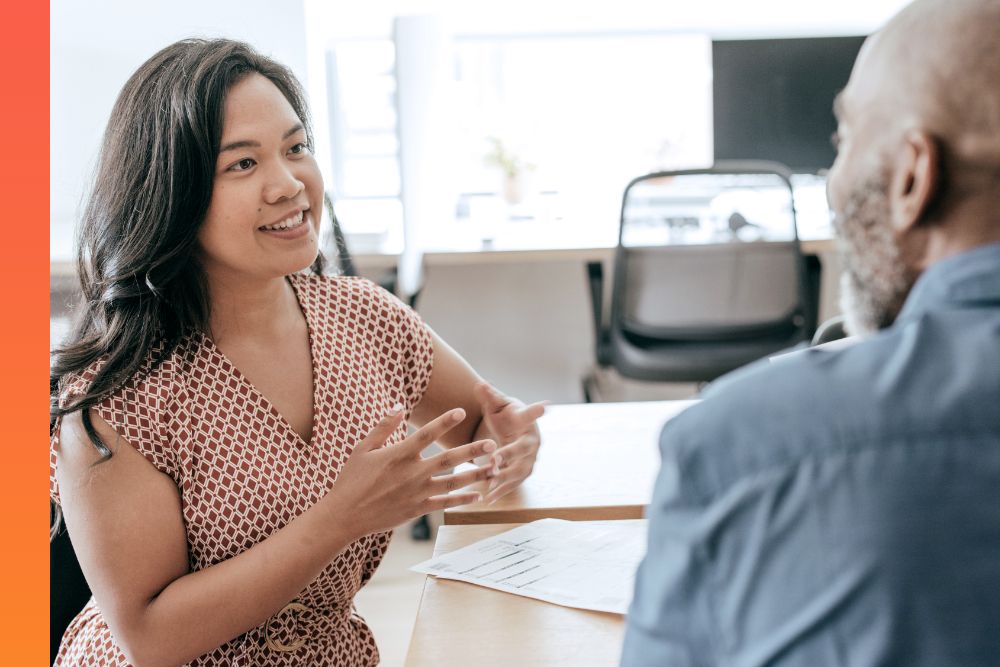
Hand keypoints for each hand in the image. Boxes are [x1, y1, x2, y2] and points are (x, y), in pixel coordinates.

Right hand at [330, 405, 497, 538]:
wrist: (345, 515)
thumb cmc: (351, 479)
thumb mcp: (363, 448)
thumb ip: (384, 427)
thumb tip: (399, 405)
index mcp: (399, 455)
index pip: (427, 434)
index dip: (445, 421)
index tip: (462, 411)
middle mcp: (412, 473)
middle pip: (448, 459)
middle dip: (472, 451)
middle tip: (492, 444)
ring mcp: (416, 492)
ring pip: (452, 482)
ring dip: (475, 475)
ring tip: (494, 469)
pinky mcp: (417, 509)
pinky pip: (444, 503)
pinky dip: (462, 500)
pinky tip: (478, 496)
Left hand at [473, 382, 545, 503]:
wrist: (515, 433)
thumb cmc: (506, 417)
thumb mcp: (497, 406)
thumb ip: (489, 396)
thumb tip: (480, 383)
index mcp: (526, 420)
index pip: (531, 414)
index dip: (537, 411)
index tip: (546, 406)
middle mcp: (532, 440)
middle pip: (523, 448)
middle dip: (509, 454)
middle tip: (494, 460)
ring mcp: (530, 458)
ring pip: (520, 469)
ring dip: (505, 477)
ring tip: (489, 483)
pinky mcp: (524, 472)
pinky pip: (513, 483)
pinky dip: (501, 491)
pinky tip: (488, 498)